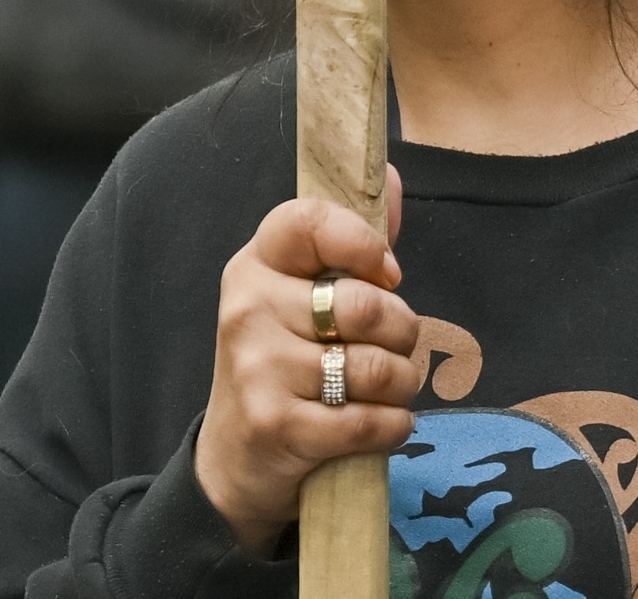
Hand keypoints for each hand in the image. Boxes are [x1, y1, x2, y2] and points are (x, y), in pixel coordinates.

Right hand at [194, 178, 419, 551]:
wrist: (234, 459)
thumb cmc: (285, 363)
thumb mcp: (303, 297)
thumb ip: (351, 242)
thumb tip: (394, 178)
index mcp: (255, 265)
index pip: (308, 220)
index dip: (364, 242)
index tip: (387, 273)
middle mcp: (248, 309)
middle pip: (365, 306)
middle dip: (403, 332)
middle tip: (395, 348)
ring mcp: (258, 369)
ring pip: (376, 367)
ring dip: (402, 384)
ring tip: (388, 390)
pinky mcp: (275, 425)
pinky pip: (369, 420)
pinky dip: (394, 426)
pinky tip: (385, 425)